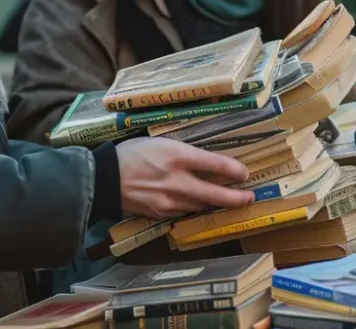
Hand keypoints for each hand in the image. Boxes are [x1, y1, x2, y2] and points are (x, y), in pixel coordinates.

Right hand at [115, 138, 255, 219]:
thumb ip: (183, 152)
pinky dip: (193, 206)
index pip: (215, 163)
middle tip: (250, 197)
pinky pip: (184, 211)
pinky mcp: (161, 213)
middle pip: (216, 193)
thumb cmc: (132, 153)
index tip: (244, 173)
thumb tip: (206, 161)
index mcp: (178, 156)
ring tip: (226, 200)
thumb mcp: (160, 142)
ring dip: (215, 203)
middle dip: (237, 198)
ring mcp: (170, 200)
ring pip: (201, 205)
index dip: (234, 170)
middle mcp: (178, 180)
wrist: (105, 178)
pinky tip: (195, 202)